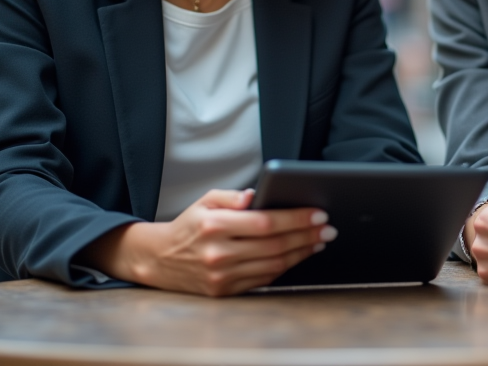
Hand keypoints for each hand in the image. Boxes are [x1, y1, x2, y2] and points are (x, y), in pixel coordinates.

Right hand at [80, 188, 335, 295]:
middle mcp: (218, 253)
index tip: (319, 214)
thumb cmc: (189, 225)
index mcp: (214, 226)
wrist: (159, 259)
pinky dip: (285, 268)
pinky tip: (298, 256)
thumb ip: (231, 196)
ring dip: (301, 253)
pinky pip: (263, 279)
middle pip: (275, 245)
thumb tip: (258, 195)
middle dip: (307, 236)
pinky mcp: (224, 292)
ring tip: (319, 241)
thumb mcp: (205, 201)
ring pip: (273, 265)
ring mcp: (221, 276)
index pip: (266, 223)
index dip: (296, 219)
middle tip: (329, 228)